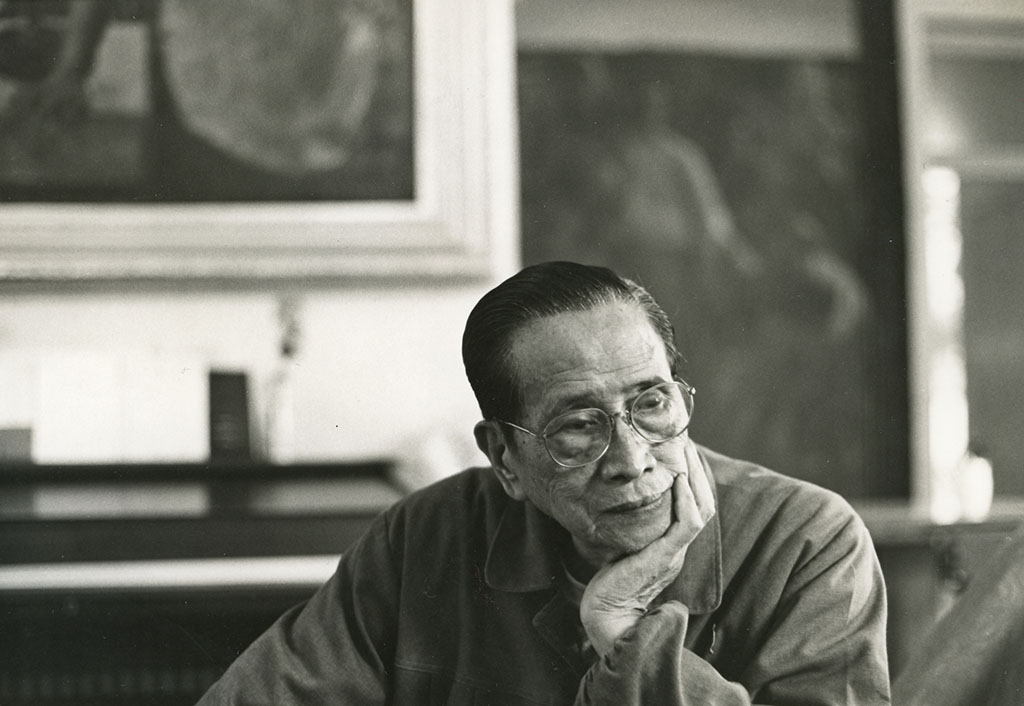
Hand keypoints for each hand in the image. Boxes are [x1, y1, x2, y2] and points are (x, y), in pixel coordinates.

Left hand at [580, 443, 715, 655]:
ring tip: (685, 451)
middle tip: (686, 440)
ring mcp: (674, 552)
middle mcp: (678, 547)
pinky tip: (679, 479)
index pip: (693, 506)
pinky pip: (687, 524)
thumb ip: (630, 529)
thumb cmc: (608, 584)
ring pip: (700, 508)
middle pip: (703, 502)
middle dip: (697, 470)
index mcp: (671, 546)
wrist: (607, 616)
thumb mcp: (622, 547)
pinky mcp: (665, 557)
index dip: (692, 478)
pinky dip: (686, 500)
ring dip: (695, 477)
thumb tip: (618, 500)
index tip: (680, 451)